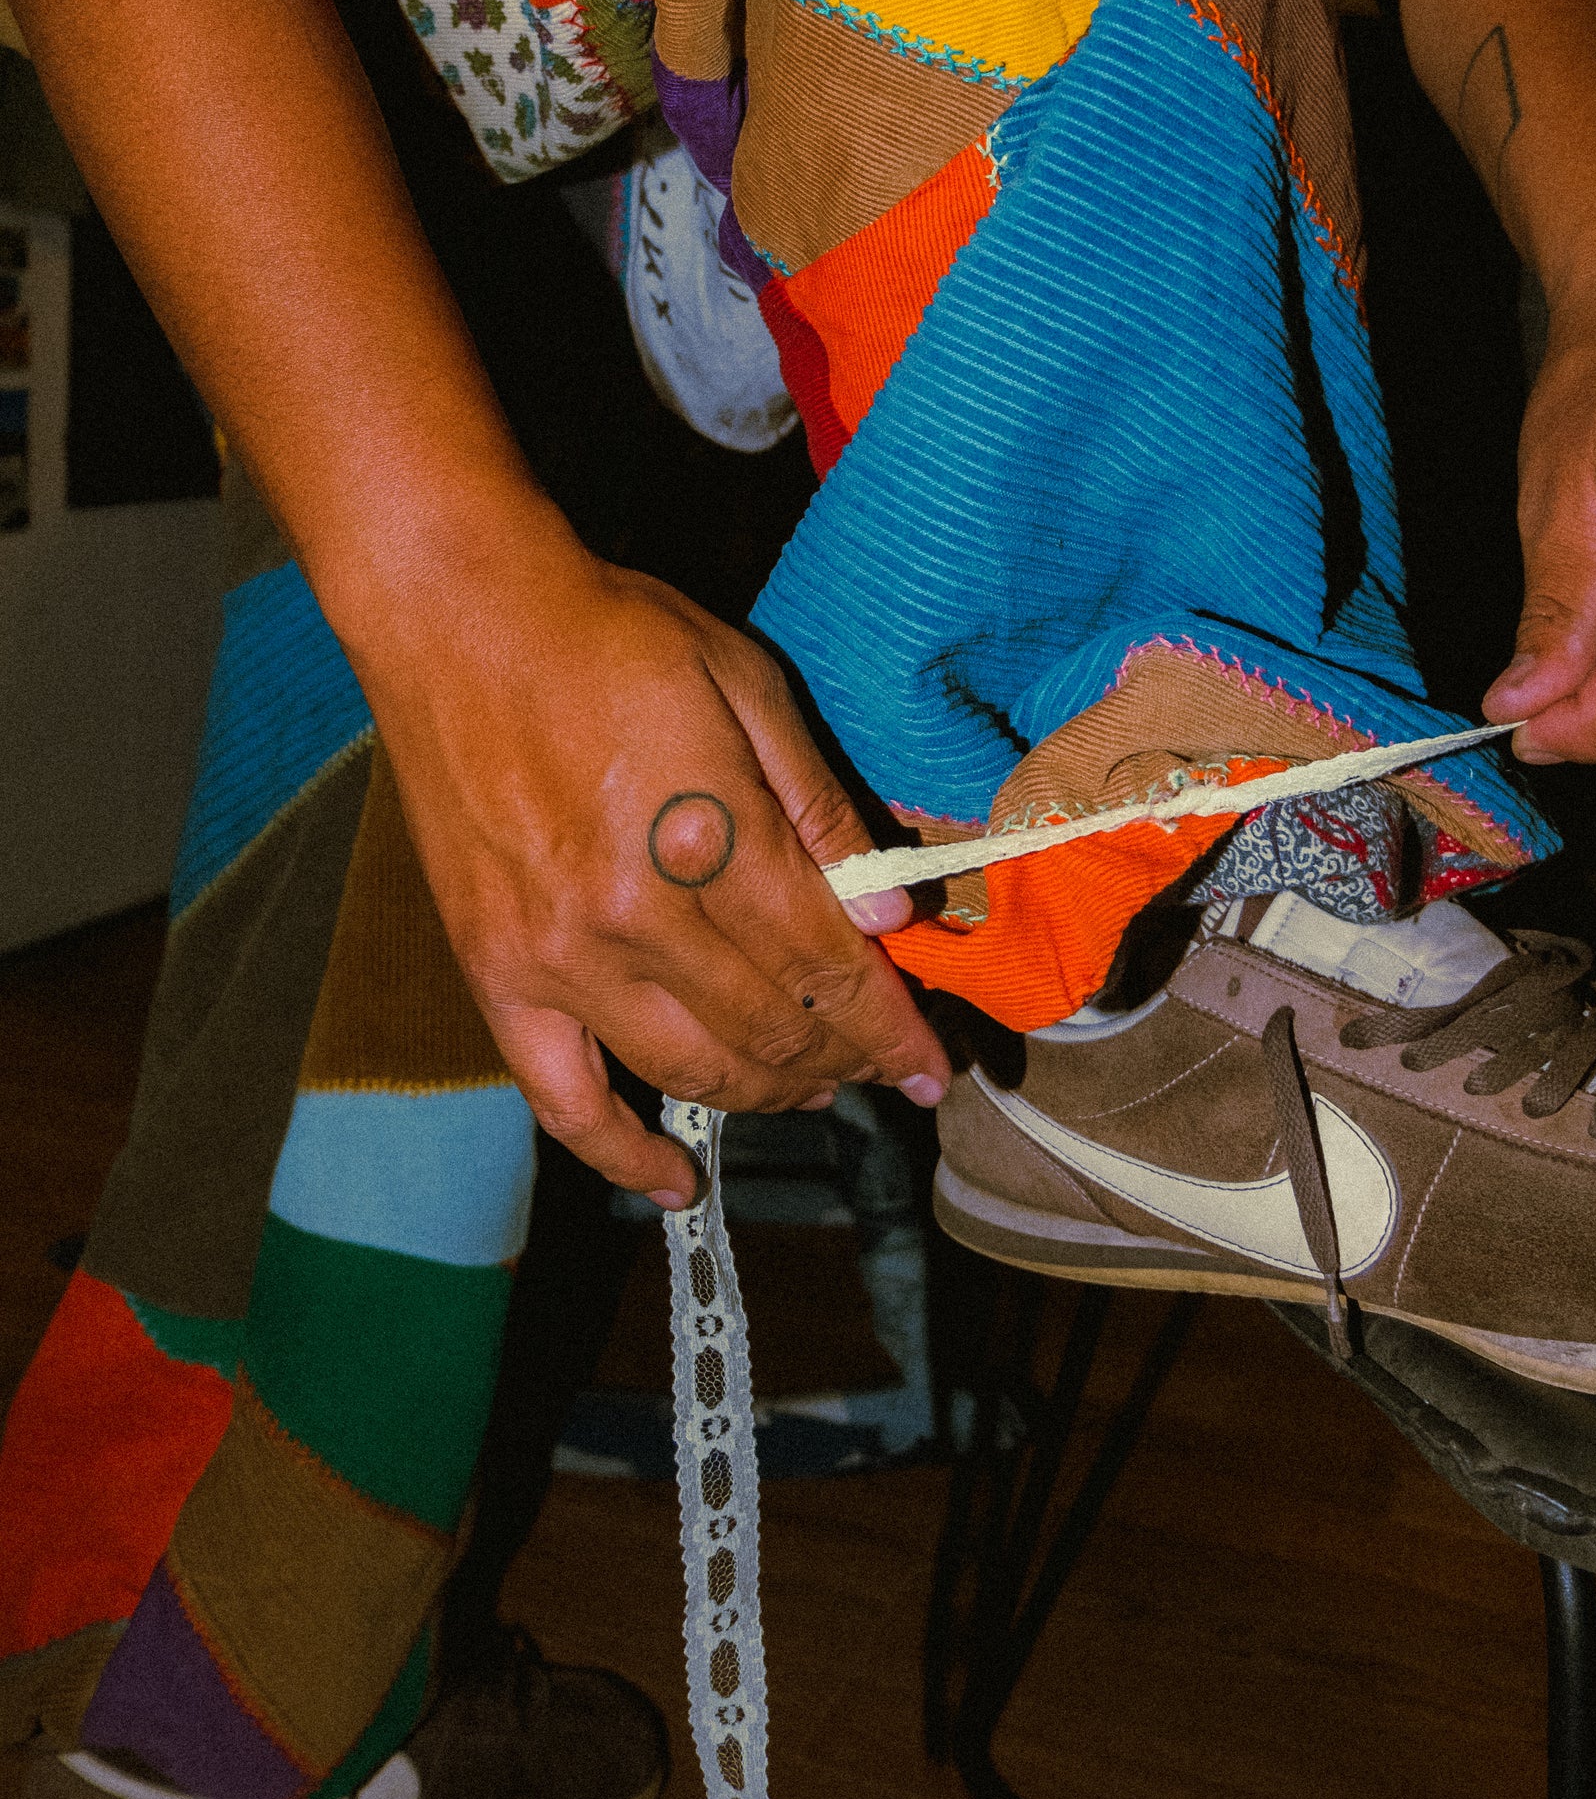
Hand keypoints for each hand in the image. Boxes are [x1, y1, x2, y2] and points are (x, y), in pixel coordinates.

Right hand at [358, 529, 945, 1202]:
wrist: (458, 615)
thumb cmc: (611, 635)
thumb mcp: (745, 686)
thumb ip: (818, 806)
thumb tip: (887, 918)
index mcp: (712, 843)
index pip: (830, 971)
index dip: (893, 1029)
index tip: (935, 1066)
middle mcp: (637, 920)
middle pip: (773, 1031)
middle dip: (846, 1062)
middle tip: (884, 1066)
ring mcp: (559, 957)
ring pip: (690, 1073)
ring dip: (768, 1095)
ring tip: (811, 1088)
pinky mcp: (495, 972)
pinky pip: (561, 1098)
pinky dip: (622, 1153)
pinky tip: (673, 1183)